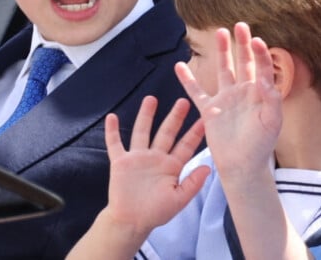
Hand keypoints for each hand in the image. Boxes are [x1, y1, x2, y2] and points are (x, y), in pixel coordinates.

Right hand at [104, 95, 208, 236]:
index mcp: (171, 167)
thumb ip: (192, 184)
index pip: (185, 146)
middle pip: (166, 133)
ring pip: (142, 131)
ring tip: (151, 99)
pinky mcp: (120, 161)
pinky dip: (112, 131)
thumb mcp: (178, 200)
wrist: (131, 221)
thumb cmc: (155, 213)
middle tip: (183, 101)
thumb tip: (208, 167)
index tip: (206, 119)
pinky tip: (112, 117)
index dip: (195, 133)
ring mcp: (137, 157)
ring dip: (146, 116)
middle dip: (175, 117)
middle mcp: (155, 157)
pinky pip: (115, 143)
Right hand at [175, 22, 281, 181]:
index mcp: (259, 94)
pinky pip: (196, 91)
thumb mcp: (271, 122)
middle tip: (240, 24)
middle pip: (242, 62)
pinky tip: (179, 65)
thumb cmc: (261, 145)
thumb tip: (263, 78)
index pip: (261, 68)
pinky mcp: (209, 109)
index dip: (259, 53)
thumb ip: (270, 99)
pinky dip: (187, 79)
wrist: (242, 166)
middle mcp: (243, 92)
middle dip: (241, 43)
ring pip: (222, 69)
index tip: (256, 40)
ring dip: (221, 51)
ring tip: (219, 32)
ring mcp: (225, 99)